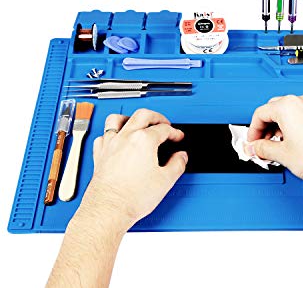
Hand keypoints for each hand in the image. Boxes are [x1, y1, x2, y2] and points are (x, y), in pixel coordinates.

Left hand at [79, 108, 187, 230]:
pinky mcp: (99, 155)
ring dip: (130, 118)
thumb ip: (177, 165)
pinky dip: (110, 134)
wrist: (108, 211)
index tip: (178, 136)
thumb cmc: (132, 197)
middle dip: (157, 117)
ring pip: (117, 119)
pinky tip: (116, 139)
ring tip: (137, 122)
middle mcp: (126, 137)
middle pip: (142, 115)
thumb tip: (181, 157)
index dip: (174, 132)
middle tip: (164, 123)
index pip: (163, 129)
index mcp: (144, 140)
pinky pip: (103, 136)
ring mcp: (110, 145)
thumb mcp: (165, 181)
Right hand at [246, 95, 302, 191]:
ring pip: (285, 112)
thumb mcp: (281, 154)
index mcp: (287, 106)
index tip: (252, 141)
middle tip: (260, 144)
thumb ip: (262, 148)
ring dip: (276, 127)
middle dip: (264, 128)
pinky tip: (288, 142)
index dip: (253, 130)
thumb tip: (254, 147)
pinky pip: (297, 115)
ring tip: (274, 146)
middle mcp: (300, 102)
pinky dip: (289, 126)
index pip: (260, 113)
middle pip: (272, 110)